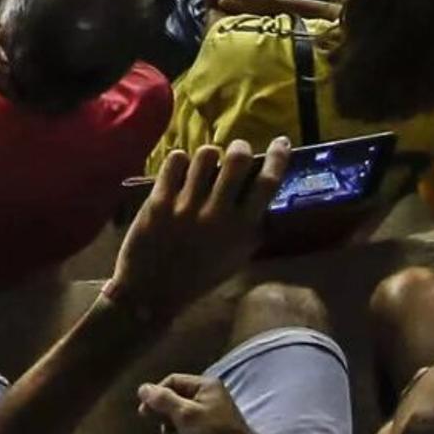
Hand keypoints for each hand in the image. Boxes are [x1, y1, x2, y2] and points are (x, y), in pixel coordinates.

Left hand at [105, 141, 277, 319]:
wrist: (152, 291)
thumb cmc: (199, 276)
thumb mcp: (237, 257)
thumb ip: (252, 229)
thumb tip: (265, 198)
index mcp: (241, 230)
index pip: (266, 184)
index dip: (277, 158)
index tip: (281, 142)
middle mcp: (217, 215)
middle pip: (236, 160)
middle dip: (239, 148)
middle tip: (237, 151)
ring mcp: (186, 206)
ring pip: (204, 155)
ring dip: (208, 155)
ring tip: (204, 165)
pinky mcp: (159, 200)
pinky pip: (175, 161)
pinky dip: (179, 161)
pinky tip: (180, 170)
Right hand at [133, 374, 268, 433]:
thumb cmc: (214, 433)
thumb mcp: (186, 415)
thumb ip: (163, 400)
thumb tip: (142, 388)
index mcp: (204, 385)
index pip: (172, 381)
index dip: (157, 394)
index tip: (145, 411)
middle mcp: (206, 394)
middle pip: (174, 397)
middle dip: (164, 412)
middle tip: (158, 425)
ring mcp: (207, 411)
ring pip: (178, 413)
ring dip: (171, 425)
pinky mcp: (206, 428)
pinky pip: (186, 424)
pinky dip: (180, 432)